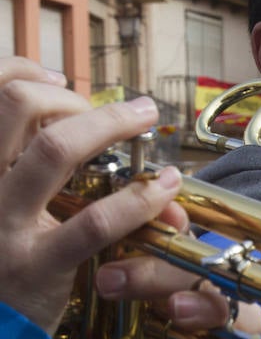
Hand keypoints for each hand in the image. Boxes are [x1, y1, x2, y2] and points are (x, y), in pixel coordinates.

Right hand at [0, 57, 181, 334]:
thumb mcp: (2, 207)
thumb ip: (26, 166)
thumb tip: (84, 120)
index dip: (26, 72)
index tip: (61, 82)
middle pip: (17, 104)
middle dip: (75, 96)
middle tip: (118, 112)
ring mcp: (1, 225)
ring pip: (55, 149)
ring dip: (111, 125)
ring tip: (146, 119)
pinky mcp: (37, 265)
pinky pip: (95, 221)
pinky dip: (139, 198)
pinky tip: (165, 186)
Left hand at [65, 248, 260, 338]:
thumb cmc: (160, 302)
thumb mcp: (164, 265)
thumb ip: (169, 235)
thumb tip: (169, 196)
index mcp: (232, 292)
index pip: (227, 275)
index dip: (197, 264)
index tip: (164, 247)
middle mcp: (231, 334)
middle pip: (215, 314)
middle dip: (164, 292)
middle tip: (108, 280)